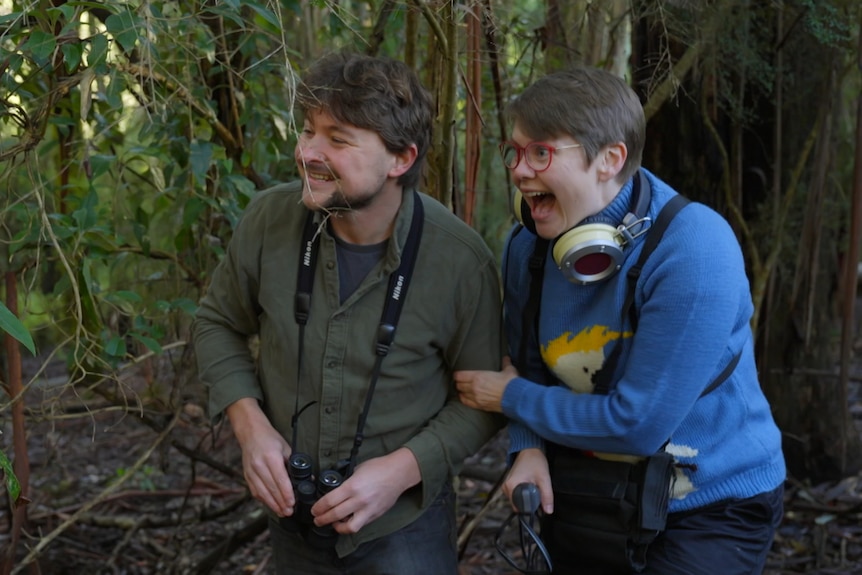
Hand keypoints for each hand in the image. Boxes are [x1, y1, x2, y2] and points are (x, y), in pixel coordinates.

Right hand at [227, 398, 294, 516]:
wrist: (251, 433)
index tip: (292, 503)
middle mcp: (259, 465)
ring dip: (273, 505)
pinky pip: (255, 492)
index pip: (280, 479)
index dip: (286, 493)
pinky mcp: (247, 476)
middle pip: (271, 488)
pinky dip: (264, 500)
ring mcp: (251, 471)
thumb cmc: (270, 440)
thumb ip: (295, 464)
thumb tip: (308, 478)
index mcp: (270, 456)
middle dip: (281, 502)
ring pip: (262, 493)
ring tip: (283, 512)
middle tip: (290, 512)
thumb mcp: (286, 447)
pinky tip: (272, 506)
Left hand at [310, 448, 419, 533]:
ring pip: (349, 527)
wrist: (399, 472)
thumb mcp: (357, 470)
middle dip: (322, 519)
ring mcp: (368, 509)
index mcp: (353, 486)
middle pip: (335, 515)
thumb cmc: (378, 467)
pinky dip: (351, 525)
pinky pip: (360, 525)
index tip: (314, 509)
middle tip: (317, 519)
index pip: (329, 501)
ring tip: (332, 524)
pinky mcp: (375, 515)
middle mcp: (360, 500)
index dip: (318, 507)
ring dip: (337, 527)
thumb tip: (335, 490)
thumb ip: (346, 482)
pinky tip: (347, 521)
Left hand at [454, 356, 518, 412]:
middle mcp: (474, 387)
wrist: (515, 398)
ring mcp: (476, 398)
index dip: (457, 374)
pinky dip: (464, 399)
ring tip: (463, 389)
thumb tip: (506, 358)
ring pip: (461, 394)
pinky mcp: (480, 406)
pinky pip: (466, 402)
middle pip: (459, 385)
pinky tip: (465, 397)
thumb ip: (505, 363)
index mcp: (478, 377)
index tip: (458, 374)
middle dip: (459, 383)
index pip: (459, 375)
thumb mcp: (508, 370)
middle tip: (462, 381)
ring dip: (461, 391)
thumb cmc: (511, 383)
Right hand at [503, 448, 552, 514]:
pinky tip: (530, 486)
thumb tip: (548, 511)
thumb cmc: (535, 461)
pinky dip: (525, 494)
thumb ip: (547, 496)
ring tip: (534, 486)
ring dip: (528, 498)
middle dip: (531, 502)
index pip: (520, 508)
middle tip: (538, 491)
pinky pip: (518, 496)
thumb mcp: (544, 479)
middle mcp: (506, 487)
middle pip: (519, 505)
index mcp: (511, 486)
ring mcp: (507, 486)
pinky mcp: (510, 485)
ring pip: (519, 501)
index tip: (539, 501)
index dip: (532, 508)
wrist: (530, 450)